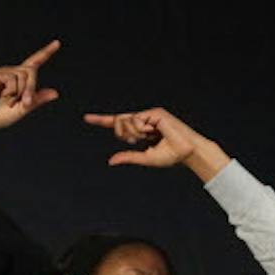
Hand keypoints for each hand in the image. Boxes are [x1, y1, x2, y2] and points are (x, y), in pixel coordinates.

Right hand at [0, 41, 61, 151]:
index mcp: (18, 80)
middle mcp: (10, 73)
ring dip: (20, 92)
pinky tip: (2, 99)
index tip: (57, 43)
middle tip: (26, 103)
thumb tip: (55, 93)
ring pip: (22, 74)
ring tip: (8, 103)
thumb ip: (36, 101)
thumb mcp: (21, 110)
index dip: (45, 53)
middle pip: (31, 70)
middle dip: (32, 87)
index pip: (33, 63)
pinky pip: (10, 78)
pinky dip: (11, 91)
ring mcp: (0, 73)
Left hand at [81, 107, 226, 180]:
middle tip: (137, 141)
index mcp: (141, 130)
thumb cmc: (171, 156)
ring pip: (125, 120)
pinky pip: (136, 119)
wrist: (187, 153)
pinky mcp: (154, 112)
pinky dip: (141, 129)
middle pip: (118, 122)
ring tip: (149, 137)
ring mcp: (149, 115)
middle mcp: (143, 120)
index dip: (102, 120)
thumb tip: (110, 161)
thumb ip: (128, 157)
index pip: (119, 123)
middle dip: (122, 134)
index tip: (87, 118)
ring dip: (133, 133)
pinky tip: (153, 132)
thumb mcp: (145, 158)